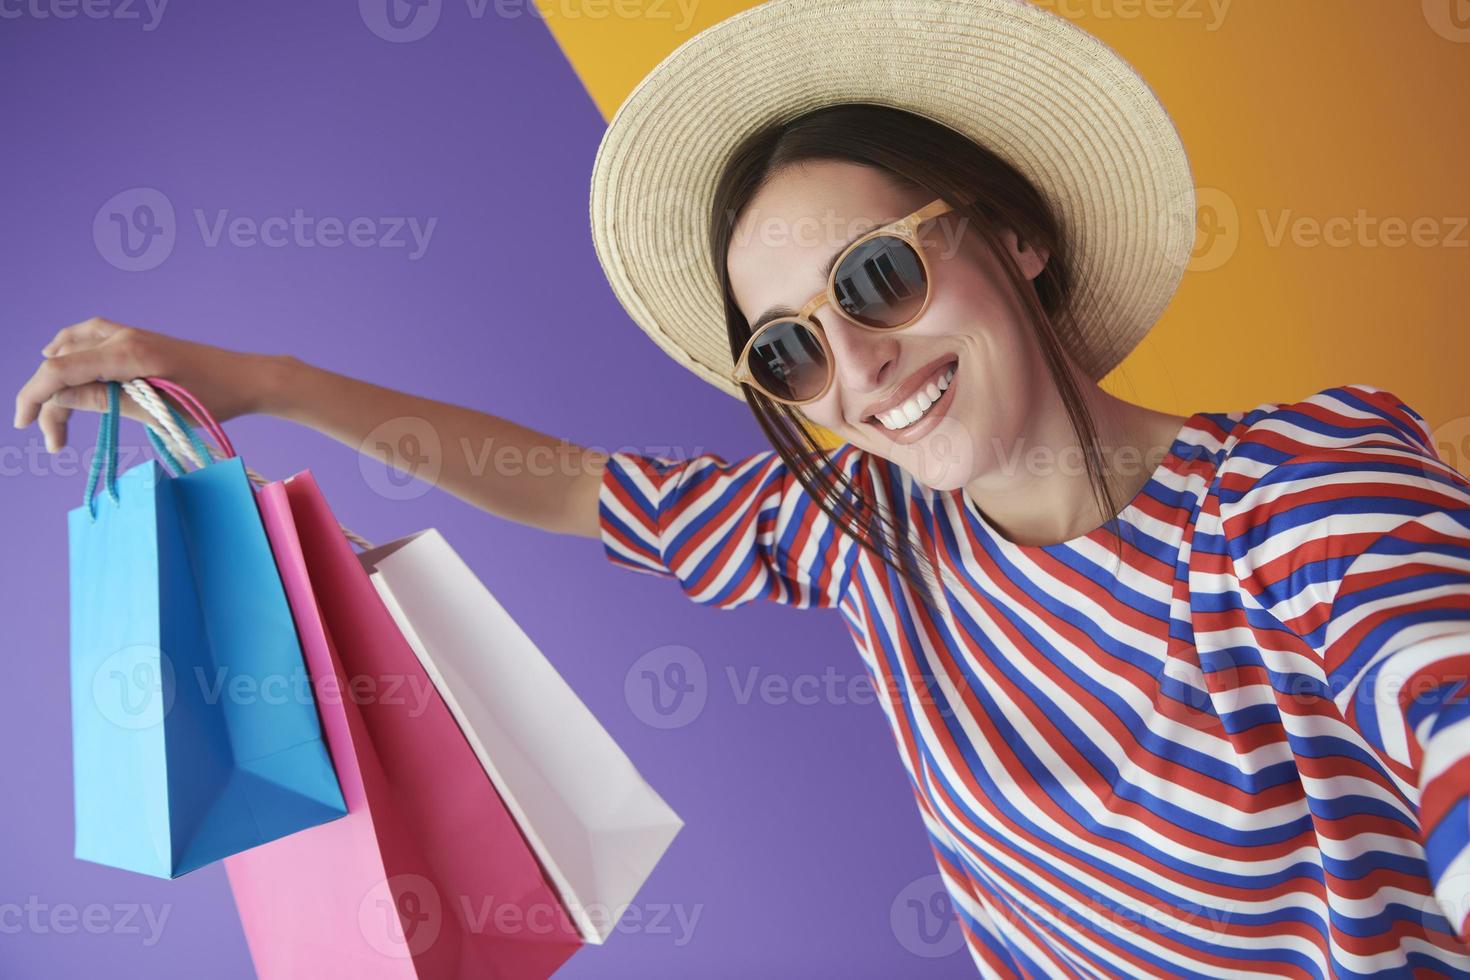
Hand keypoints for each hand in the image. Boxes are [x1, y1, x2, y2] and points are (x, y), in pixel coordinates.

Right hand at [12, 317, 286, 451]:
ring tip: (49, 408)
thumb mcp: (156, 410)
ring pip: (71, 345)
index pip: (60, 369)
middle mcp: (122, 336)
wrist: (247, 377)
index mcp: (126, 353)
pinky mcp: (138, 339)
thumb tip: (57, 399)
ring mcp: (130, 334)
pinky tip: (64, 365)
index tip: (25, 424)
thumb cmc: (211, 399)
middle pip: (62, 362)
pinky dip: (70, 353)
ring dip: (55, 375)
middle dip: (48, 399)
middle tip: (54, 441)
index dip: (34, 396)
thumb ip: (104, 401)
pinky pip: (90, 338)